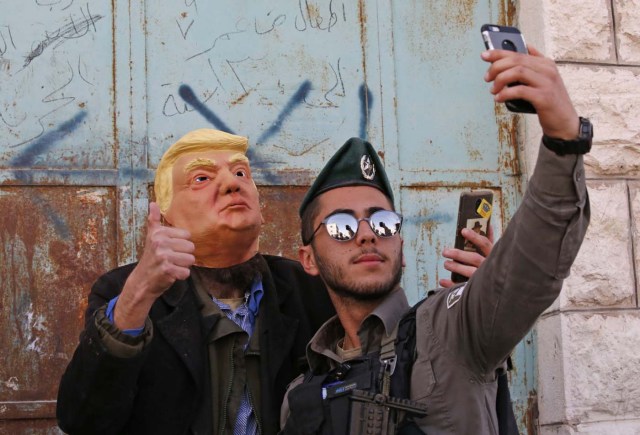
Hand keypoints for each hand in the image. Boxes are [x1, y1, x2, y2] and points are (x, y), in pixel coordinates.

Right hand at [114, 202, 195, 328]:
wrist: (142, 281)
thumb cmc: (151, 258)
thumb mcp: (151, 237)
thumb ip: (153, 220)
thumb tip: (153, 203)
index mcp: (159, 233)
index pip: (187, 235)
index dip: (181, 245)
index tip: (170, 249)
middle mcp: (160, 243)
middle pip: (191, 248)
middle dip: (184, 256)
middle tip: (171, 260)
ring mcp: (163, 256)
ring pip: (190, 260)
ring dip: (183, 266)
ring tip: (171, 266)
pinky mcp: (167, 270)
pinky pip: (186, 272)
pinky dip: (181, 276)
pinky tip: (171, 275)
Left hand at [439, 225, 493, 287]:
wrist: (500, 288)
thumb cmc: (495, 267)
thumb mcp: (496, 253)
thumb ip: (490, 240)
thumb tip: (488, 225)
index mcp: (494, 256)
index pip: (485, 244)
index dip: (474, 237)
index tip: (463, 231)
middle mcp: (490, 267)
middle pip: (475, 258)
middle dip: (459, 254)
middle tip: (445, 252)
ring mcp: (485, 279)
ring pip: (470, 273)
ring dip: (456, 267)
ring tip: (446, 263)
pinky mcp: (479, 290)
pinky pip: (464, 288)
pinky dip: (452, 285)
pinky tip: (442, 281)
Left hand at [481, 46, 579, 139]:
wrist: (564, 122)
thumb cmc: (548, 102)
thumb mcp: (543, 80)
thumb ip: (534, 64)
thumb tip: (524, 47)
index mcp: (545, 63)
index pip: (519, 52)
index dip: (499, 53)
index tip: (484, 55)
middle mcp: (547, 70)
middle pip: (516, 61)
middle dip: (496, 67)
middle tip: (487, 78)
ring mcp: (547, 83)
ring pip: (517, 72)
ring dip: (500, 80)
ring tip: (493, 90)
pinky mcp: (544, 97)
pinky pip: (520, 90)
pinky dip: (506, 93)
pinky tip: (499, 98)